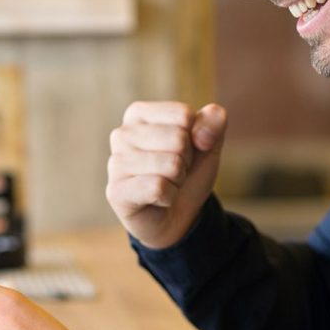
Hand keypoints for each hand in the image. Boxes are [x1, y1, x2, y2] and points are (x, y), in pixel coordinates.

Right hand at [106, 101, 226, 248]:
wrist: (177, 215)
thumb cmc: (187, 172)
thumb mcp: (208, 143)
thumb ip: (214, 122)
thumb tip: (203, 133)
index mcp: (138, 114)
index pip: (183, 114)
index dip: (195, 136)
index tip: (182, 151)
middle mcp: (122, 134)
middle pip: (178, 138)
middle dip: (186, 160)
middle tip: (174, 171)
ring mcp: (116, 163)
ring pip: (171, 164)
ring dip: (178, 180)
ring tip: (166, 184)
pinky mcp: (116, 191)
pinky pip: (158, 188)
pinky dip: (169, 197)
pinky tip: (158, 200)